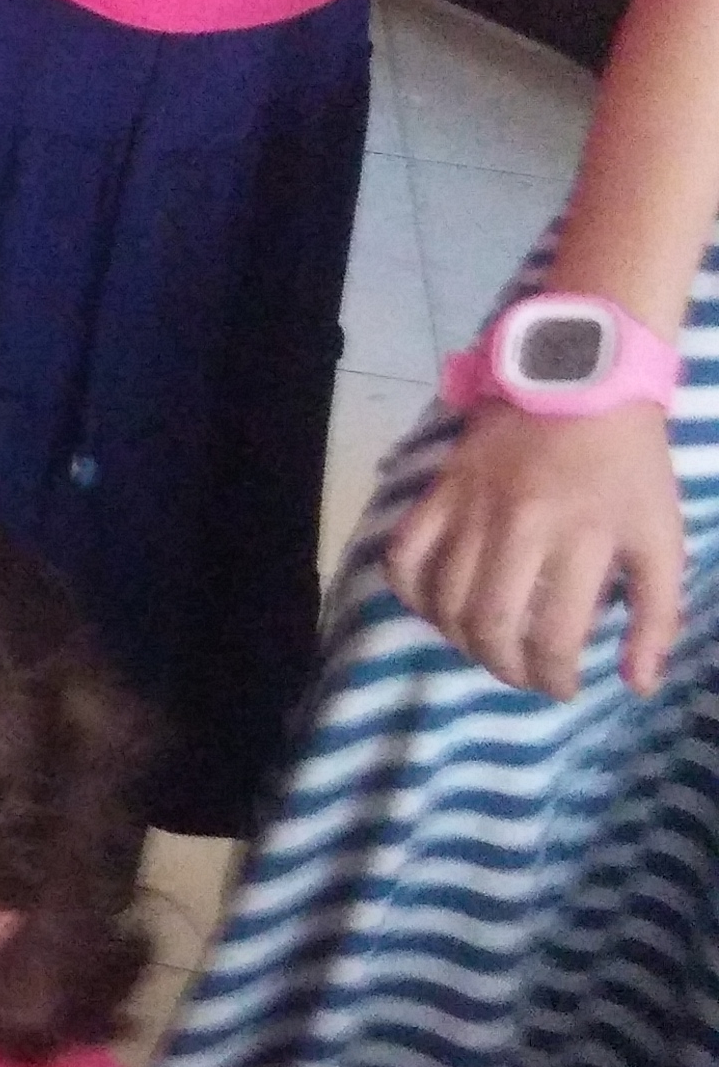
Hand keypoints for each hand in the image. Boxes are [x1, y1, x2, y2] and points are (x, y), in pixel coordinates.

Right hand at [387, 402, 686, 696]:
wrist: (579, 379)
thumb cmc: (629, 464)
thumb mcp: (662, 536)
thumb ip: (658, 613)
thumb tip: (637, 683)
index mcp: (582, 537)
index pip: (553, 634)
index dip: (554, 677)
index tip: (563, 687)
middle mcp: (518, 526)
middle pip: (488, 624)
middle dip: (505, 669)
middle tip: (524, 676)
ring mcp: (470, 507)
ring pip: (443, 599)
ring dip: (461, 640)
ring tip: (487, 648)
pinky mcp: (439, 491)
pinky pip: (403, 556)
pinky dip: (411, 593)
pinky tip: (436, 607)